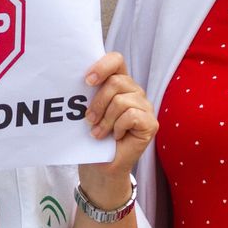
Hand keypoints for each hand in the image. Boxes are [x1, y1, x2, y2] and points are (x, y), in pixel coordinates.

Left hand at [79, 52, 156, 193]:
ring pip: (121, 101)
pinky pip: (131, 116)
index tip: (86, 81)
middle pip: (116, 82)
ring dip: (105, 120)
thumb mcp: (86, 111)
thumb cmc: (92, 137)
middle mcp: (135, 91)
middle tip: (89, 120)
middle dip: (98, 102)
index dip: (102, 66)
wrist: (101, 167)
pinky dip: (118, 128)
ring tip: (99, 133)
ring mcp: (145, 106)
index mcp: (119, 83)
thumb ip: (87, 94)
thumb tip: (76, 80)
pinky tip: (115, 137)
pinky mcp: (151, 123)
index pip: (116, 60)